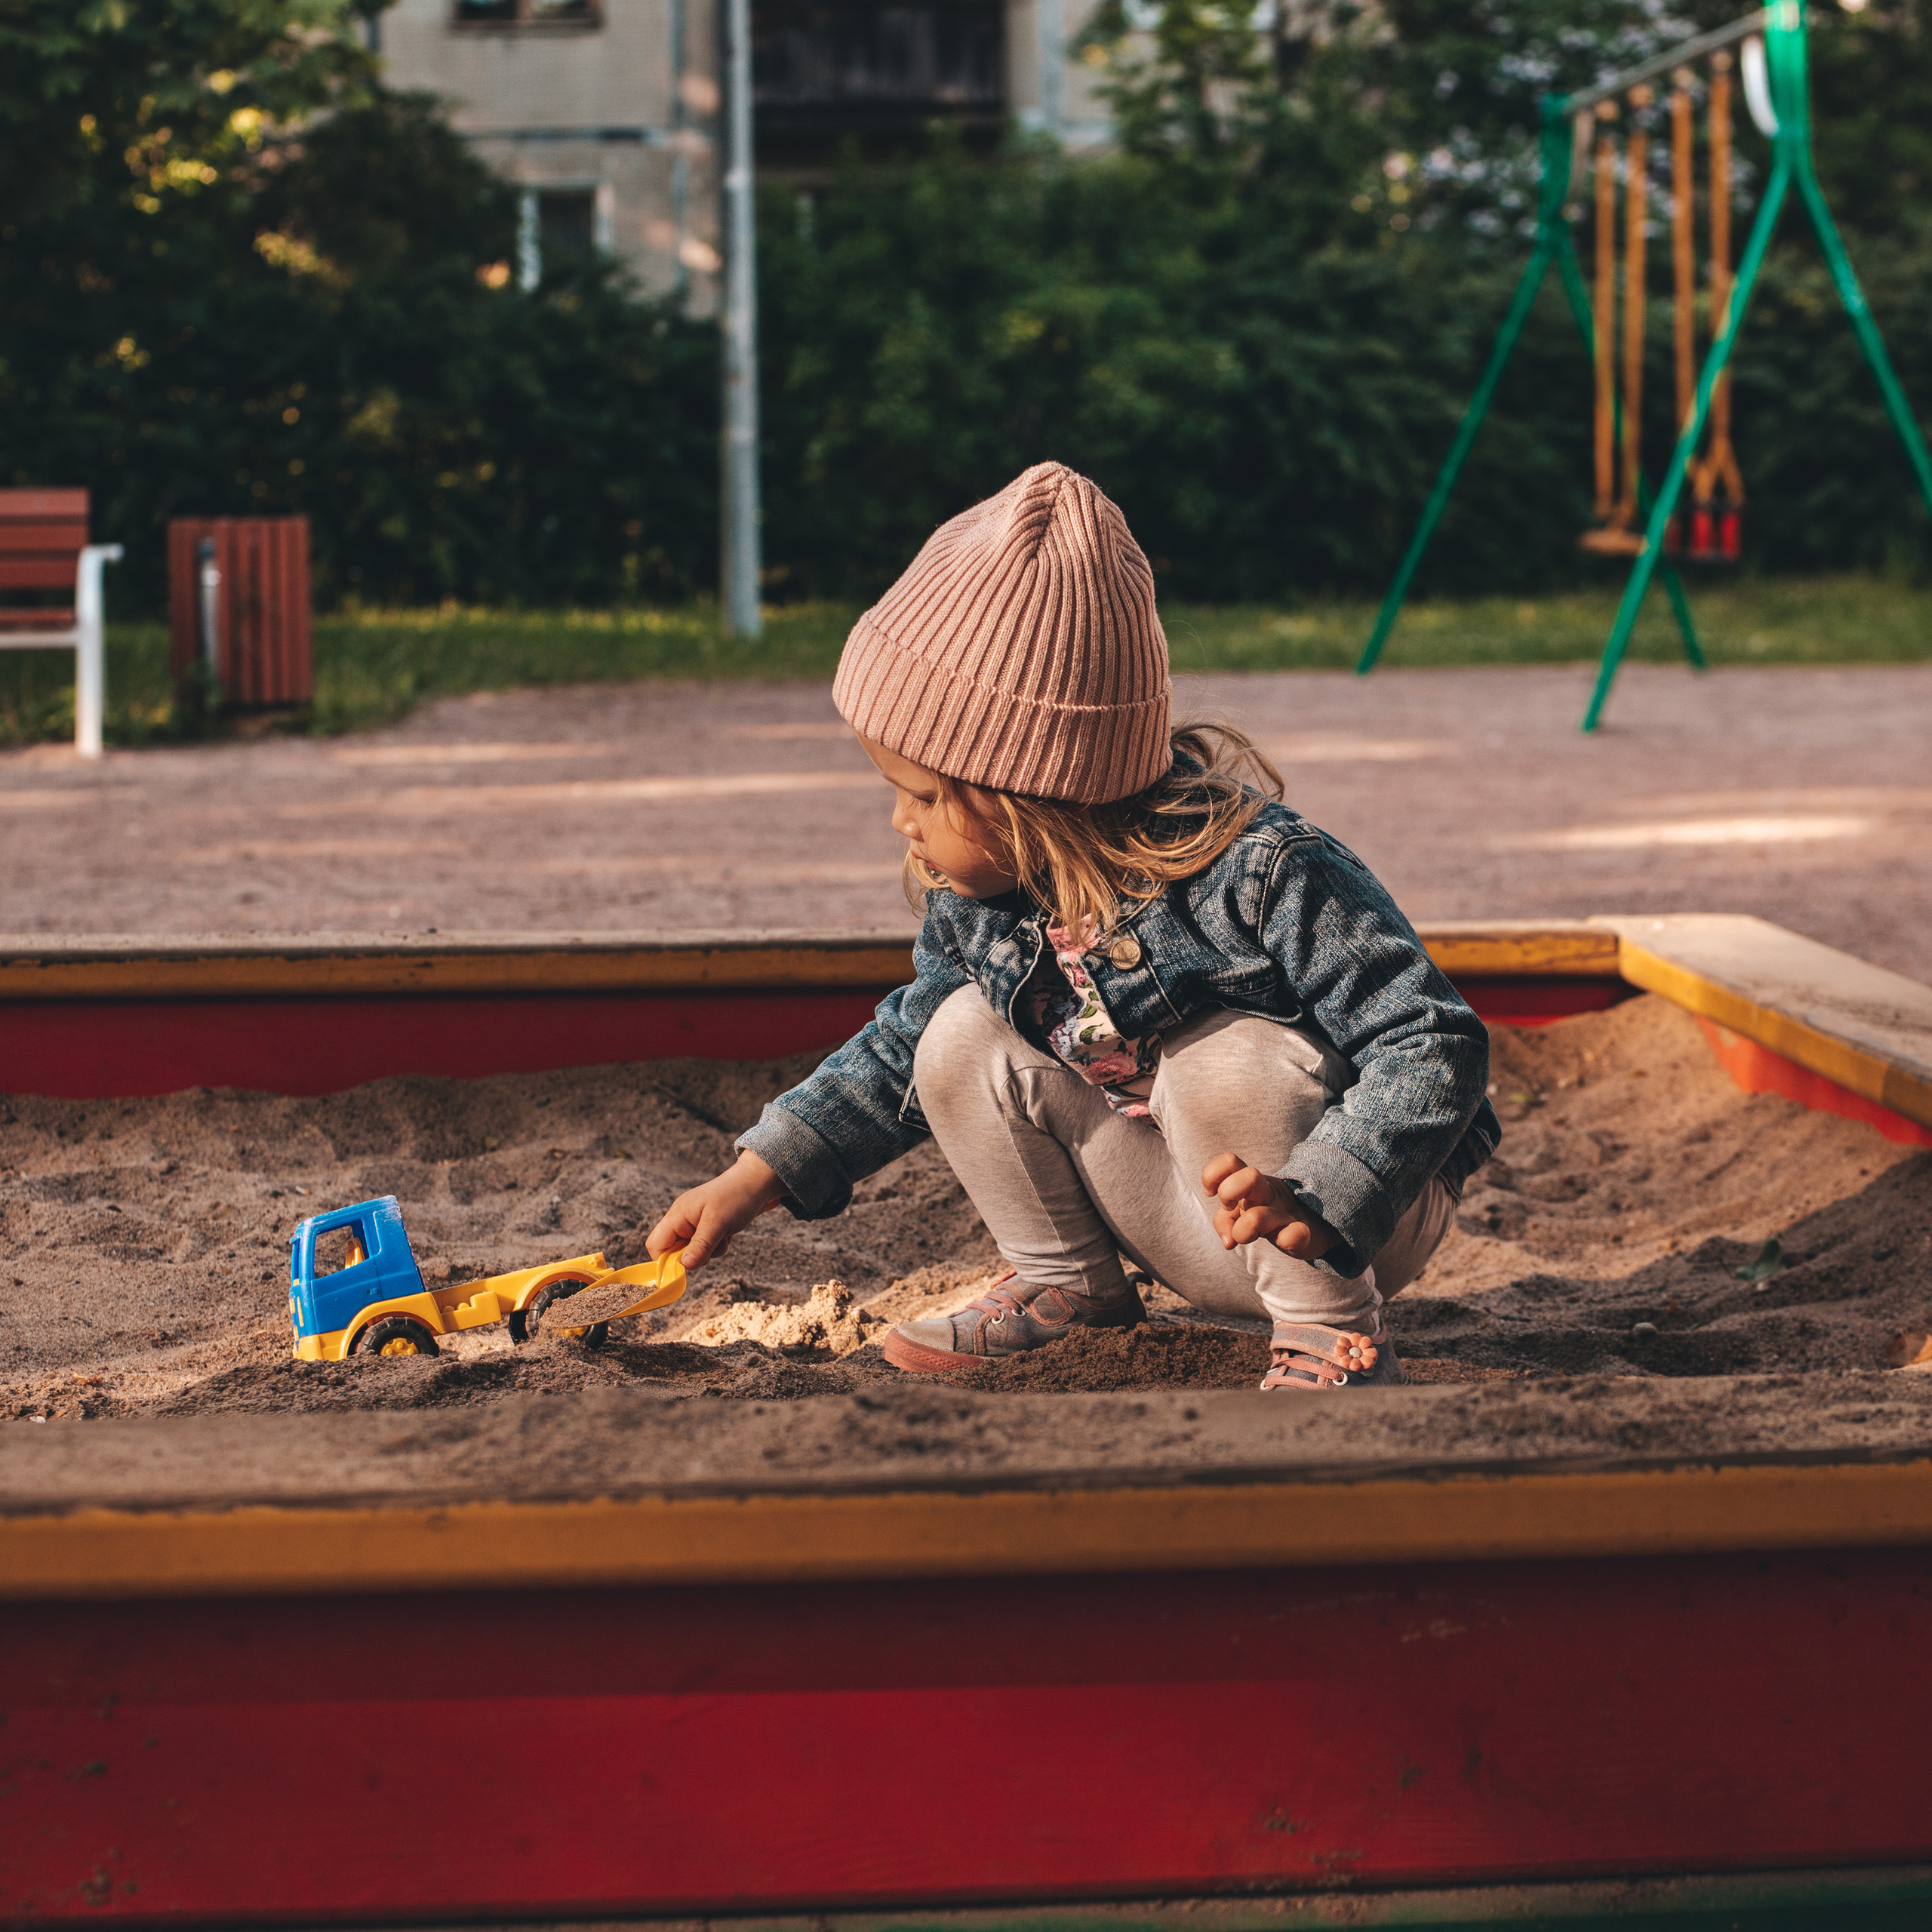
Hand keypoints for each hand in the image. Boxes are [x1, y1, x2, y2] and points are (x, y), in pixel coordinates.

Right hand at [646, 1150, 785, 1268]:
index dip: (666, 1260)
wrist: (756, 1182)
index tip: (687, 1265)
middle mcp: (682, 1218)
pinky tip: (728, 1233)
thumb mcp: (718, 1223)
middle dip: (694, 1255)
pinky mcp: (706, 1225)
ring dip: (710, 1250)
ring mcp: (694, 1222)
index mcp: (678, 1214)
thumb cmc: (736, 1197)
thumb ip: (700, 1246)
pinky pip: (705, 1245)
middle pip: (674, 1251)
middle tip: (713, 1246)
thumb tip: (684, 1267)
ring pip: (692, 1251)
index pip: (655, 1244)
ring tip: (724, 1235)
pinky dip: (717, 1245)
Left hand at [1202, 1152, 1336, 1260]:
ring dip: (1243, 1230)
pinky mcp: (1301, 1234)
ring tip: (1245, 1236)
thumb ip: (1224, 1220)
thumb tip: (1228, 1241)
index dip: (1212, 1175)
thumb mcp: (1241, 1212)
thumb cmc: (1267, 1214)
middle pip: (1249, 1177)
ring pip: (1258, 1216)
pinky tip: (1284, 1240)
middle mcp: (1267, 1194)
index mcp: (1252, 1183)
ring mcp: (1284, 1213)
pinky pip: (1296, 1234)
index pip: (1229, 1162)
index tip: (1211, 1192)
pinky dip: (1288, 1238)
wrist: (1312, 1226)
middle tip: (1230, 1208)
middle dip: (1228, 1193)